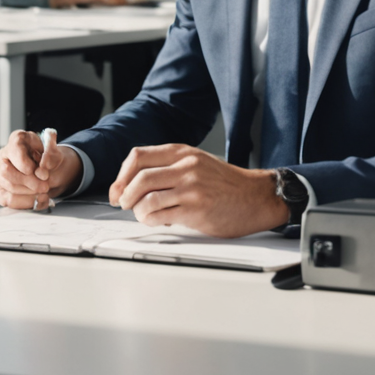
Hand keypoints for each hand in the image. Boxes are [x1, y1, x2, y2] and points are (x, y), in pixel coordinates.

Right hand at [0, 129, 80, 209]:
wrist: (48, 173)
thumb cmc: (47, 161)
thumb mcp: (56, 155)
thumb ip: (51, 158)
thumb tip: (43, 169)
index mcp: (18, 140)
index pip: (14, 149)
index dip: (25, 162)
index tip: (37, 171)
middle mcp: (3, 155)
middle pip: (6, 170)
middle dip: (28, 182)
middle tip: (44, 186)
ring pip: (8, 186)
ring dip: (29, 193)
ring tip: (43, 192)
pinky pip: (6, 199)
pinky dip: (25, 202)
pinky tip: (37, 200)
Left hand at [106, 144, 286, 236]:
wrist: (257, 197)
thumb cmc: (225, 183)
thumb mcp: (196, 162)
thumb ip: (168, 167)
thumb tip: (132, 183)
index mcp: (182, 153)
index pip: (138, 156)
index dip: (121, 175)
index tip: (117, 189)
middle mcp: (186, 168)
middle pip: (139, 178)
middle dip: (124, 195)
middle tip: (123, 204)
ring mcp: (192, 188)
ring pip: (147, 198)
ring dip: (138, 210)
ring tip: (143, 214)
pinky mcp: (196, 210)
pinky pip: (160, 216)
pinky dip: (151, 220)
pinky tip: (158, 221)